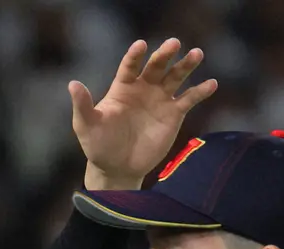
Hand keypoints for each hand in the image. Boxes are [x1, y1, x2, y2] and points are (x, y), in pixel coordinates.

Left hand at [72, 38, 217, 189]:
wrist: (117, 169)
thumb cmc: (99, 146)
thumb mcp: (86, 126)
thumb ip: (82, 105)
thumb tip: (72, 84)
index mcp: (122, 87)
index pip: (130, 66)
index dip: (134, 56)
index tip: (141, 46)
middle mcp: (143, 88)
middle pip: (156, 66)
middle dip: (164, 55)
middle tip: (174, 44)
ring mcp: (160, 99)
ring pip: (175, 77)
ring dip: (186, 65)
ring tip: (197, 54)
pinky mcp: (174, 114)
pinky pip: (189, 99)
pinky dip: (201, 91)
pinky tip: (211, 84)